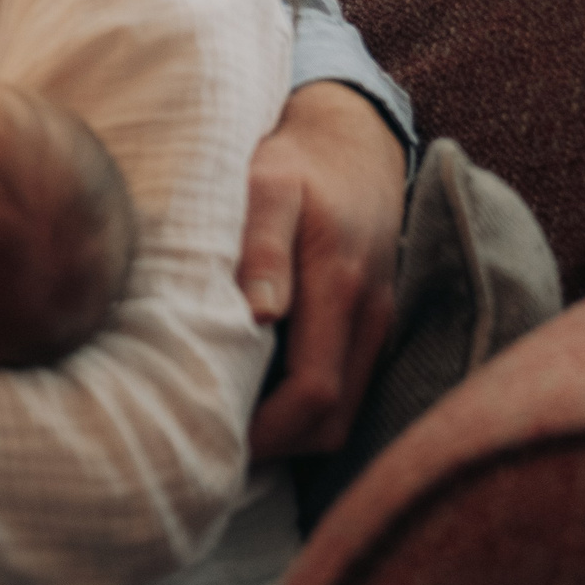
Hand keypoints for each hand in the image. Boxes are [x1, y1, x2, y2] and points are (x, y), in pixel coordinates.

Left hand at [238, 81, 405, 459]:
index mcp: (340, 285)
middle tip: (206, 446)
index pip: (315, 393)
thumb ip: (261, 245)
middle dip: (276, 447)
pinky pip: (347, 387)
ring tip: (224, 430)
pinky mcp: (374, 322)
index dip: (266, 432)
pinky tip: (255, 401)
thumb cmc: (293, 160)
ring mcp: (378, 322)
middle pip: (332, 422)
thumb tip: (260, 314)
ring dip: (291, 434)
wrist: (351, 137)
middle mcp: (370, 314)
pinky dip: (307, 409)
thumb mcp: (267, 184)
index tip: (210, 437)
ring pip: (344, 412)